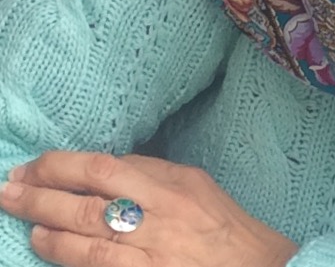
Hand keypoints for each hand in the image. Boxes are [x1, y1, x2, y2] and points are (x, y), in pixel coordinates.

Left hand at [0, 151, 297, 266]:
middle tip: (11, 184)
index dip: (67, 164)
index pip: (110, 166)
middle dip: (44, 189)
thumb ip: (156, 176)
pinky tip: (44, 246)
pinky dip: (66, 255)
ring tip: (21, 213)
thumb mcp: (197, 187)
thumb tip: (109, 168)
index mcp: (175, 185)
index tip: (39, 163)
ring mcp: (152, 253)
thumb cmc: (228, 229)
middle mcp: (162, 215)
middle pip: (91, 197)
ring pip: (87, 234)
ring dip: (45, 223)